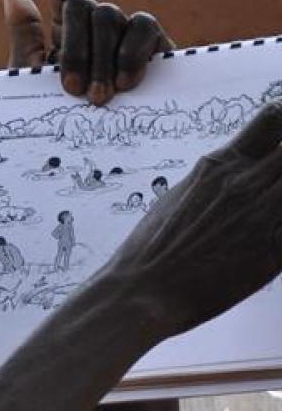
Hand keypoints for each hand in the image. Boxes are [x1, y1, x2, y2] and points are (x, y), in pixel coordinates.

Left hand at [3, 0, 173, 104]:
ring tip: (98, 98)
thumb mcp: (34, 82)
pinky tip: (125, 82)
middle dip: (75, 48)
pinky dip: (132, 51)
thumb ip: (25, 39)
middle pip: (83, 6)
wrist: (95, 151)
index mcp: (66, 31)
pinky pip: (143, 26)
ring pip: (110, 15)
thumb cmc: (60, 118)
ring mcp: (124, 32)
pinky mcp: (153, 44)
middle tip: (73, 90)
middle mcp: (96, 26)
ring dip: (102, 57)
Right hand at [107, 102, 281, 336]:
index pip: (274, 118)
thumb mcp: (181, 196)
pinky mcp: (274, 252)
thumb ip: (215, 181)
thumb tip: (232, 176)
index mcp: (220, 165)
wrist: (142, 291)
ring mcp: (263, 215)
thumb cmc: (150, 250)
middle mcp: (246, 183)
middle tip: (275, 183)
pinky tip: (274, 237)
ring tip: (269, 210)